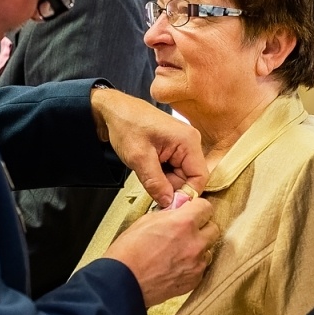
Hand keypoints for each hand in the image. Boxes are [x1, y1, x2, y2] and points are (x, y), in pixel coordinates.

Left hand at [90, 88, 205, 206]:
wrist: (113, 111)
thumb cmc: (126, 125)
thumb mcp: (139, 158)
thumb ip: (156, 183)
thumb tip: (169, 203)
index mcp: (188, 141)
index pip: (199, 178)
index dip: (186, 194)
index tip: (168, 203)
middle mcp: (190, 142)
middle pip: (189, 178)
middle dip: (171, 187)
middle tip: (150, 186)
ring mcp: (183, 145)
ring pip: (180, 176)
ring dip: (164, 181)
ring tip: (146, 172)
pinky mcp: (174, 148)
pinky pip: (173, 169)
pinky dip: (161, 175)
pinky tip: (148, 169)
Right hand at [102, 197, 218, 305]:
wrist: (122, 283)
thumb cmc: (128, 254)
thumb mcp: (146, 221)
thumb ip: (168, 215)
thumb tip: (176, 212)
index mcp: (183, 223)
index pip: (206, 207)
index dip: (197, 208)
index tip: (192, 211)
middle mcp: (195, 243)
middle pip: (213, 228)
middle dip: (201, 228)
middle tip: (186, 231)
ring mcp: (196, 264)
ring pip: (208, 250)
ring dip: (198, 248)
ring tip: (179, 251)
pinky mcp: (193, 281)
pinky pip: (201, 268)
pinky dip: (192, 266)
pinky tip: (176, 266)